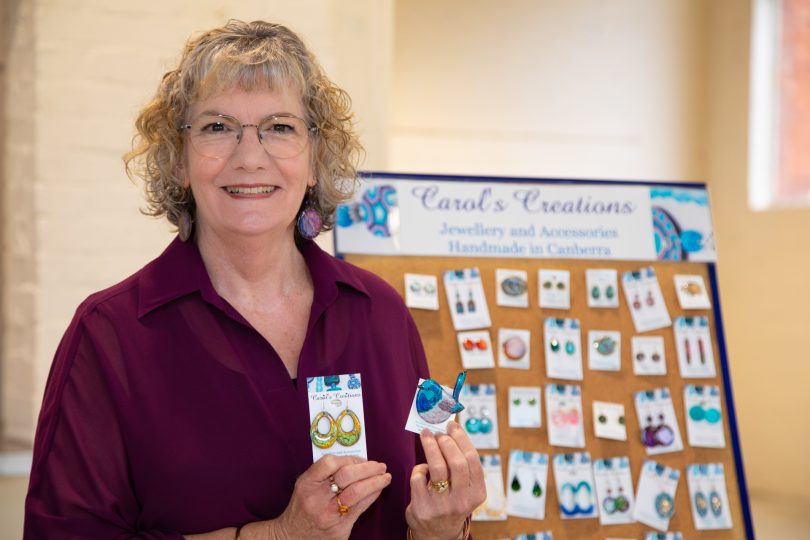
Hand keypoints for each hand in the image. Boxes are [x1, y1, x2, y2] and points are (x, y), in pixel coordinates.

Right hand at [273, 454, 390, 539]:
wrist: (292, 536)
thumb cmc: (303, 506)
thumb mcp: (306, 485)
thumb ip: (325, 473)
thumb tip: (357, 462)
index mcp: (306, 483)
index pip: (329, 463)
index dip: (350, 459)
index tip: (362, 459)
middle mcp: (316, 498)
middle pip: (347, 476)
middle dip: (368, 468)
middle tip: (380, 466)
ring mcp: (328, 515)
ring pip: (357, 492)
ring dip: (375, 482)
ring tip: (385, 477)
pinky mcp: (339, 528)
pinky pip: (360, 508)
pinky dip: (372, 496)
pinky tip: (378, 490)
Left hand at [405, 422, 485, 539]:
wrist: (437, 533)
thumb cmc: (451, 502)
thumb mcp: (465, 489)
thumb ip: (461, 465)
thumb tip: (451, 430)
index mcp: (476, 493)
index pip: (473, 460)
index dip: (462, 439)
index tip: (452, 426)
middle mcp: (462, 501)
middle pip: (457, 463)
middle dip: (446, 442)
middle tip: (438, 433)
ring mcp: (442, 506)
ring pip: (437, 468)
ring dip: (431, 446)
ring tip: (427, 436)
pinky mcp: (423, 508)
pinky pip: (418, 478)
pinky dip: (419, 468)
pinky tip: (422, 467)